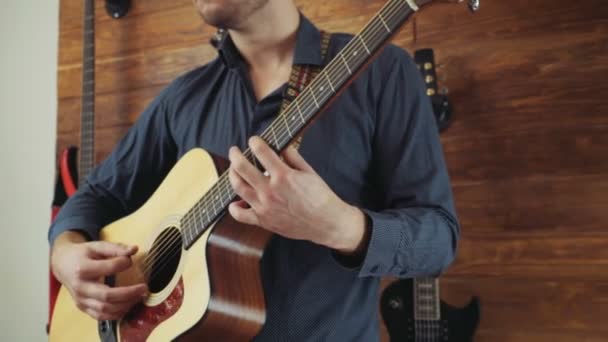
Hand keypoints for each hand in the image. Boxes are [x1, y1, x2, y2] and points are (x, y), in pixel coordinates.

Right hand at [51, 231, 147, 319]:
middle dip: (129, 293)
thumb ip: (115, 248)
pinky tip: (128, 305)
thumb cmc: (82, 254)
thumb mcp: (96, 246)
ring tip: (139, 296)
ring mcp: (80, 299)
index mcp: (82, 268)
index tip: (130, 260)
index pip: (108, 268)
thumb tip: (134, 249)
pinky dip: (116, 314)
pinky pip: (100, 316)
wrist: (63, 264)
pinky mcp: (83, 307)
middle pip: (107, 296)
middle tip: (144, 288)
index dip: (123, 263)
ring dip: (126, 305)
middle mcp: (80, 287)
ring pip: (104, 309)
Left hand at [227, 136, 367, 253]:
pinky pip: (240, 215)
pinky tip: (236, 201)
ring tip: (233, 170)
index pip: (261, 151)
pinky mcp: (263, 221)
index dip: (254, 142)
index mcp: (283, 176)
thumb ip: (293, 157)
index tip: (253, 140)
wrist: (326, 223)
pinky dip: (234, 207)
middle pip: (241, 167)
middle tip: (234, 151)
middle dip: (235, 155)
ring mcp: (264, 207)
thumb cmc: (320, 197)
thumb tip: (282, 145)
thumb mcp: (309, 172)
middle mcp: (270, 191)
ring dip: (232, 174)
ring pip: (237, 187)